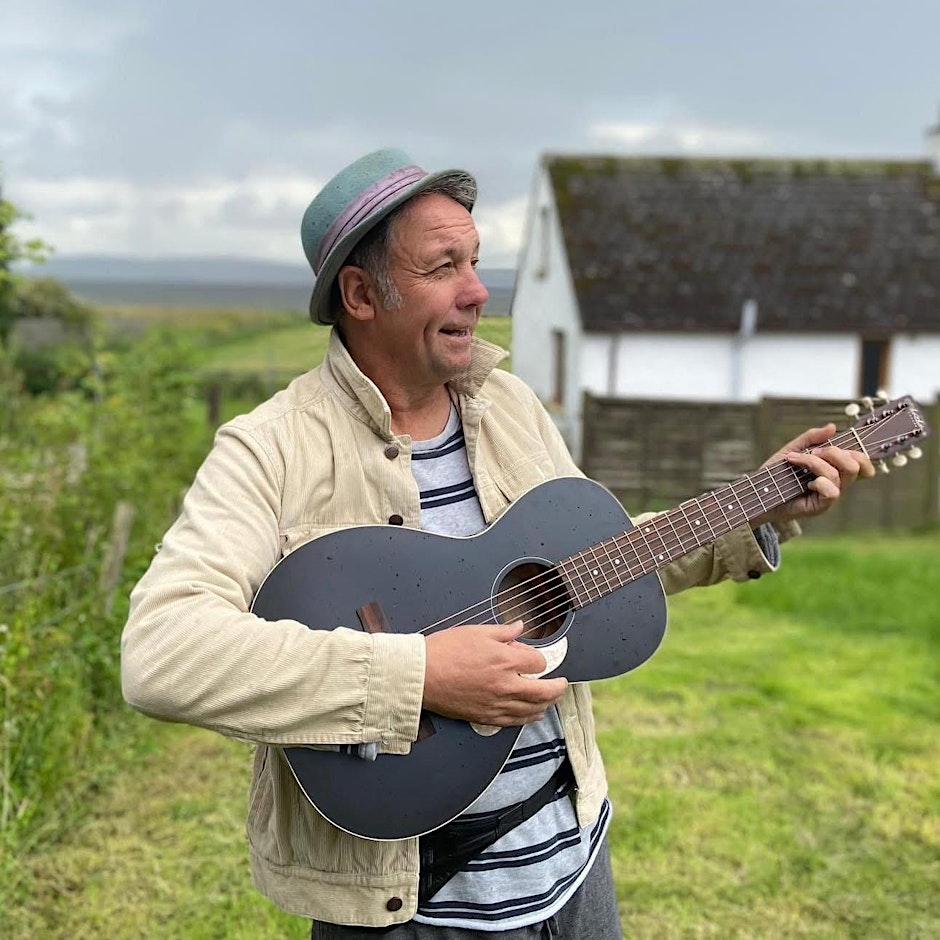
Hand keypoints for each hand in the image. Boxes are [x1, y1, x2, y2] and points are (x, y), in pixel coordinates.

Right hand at [423, 621, 567, 726]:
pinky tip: (533, 715)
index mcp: (506, 660)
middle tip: (562, 683)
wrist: (421, 675)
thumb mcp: (476, 632)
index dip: (538, 659)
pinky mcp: (486, 717)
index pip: (537, 662)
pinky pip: (515, 721)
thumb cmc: (444, 651)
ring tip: (551, 699)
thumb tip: (519, 627)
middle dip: (557, 687)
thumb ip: (503, 631)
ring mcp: (497, 704)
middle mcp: (506, 685)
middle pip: (544, 691)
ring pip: (532, 709)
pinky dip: (528, 718)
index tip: (533, 657)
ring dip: (546, 704)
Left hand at [754, 424, 874, 526]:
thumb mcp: (792, 449)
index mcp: (833, 468)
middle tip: (812, 452)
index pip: (861, 462)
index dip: (859, 453)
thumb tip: (833, 427)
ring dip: (815, 463)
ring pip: (838, 475)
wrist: (758, 492)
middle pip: (856, 465)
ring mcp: (829, 495)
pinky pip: (833, 492)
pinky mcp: (820, 506)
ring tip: (795, 461)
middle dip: (834, 452)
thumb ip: (811, 438)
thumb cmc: (775, 473)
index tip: (832, 445)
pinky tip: (805, 484)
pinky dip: (820, 482)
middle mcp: (835, 482)